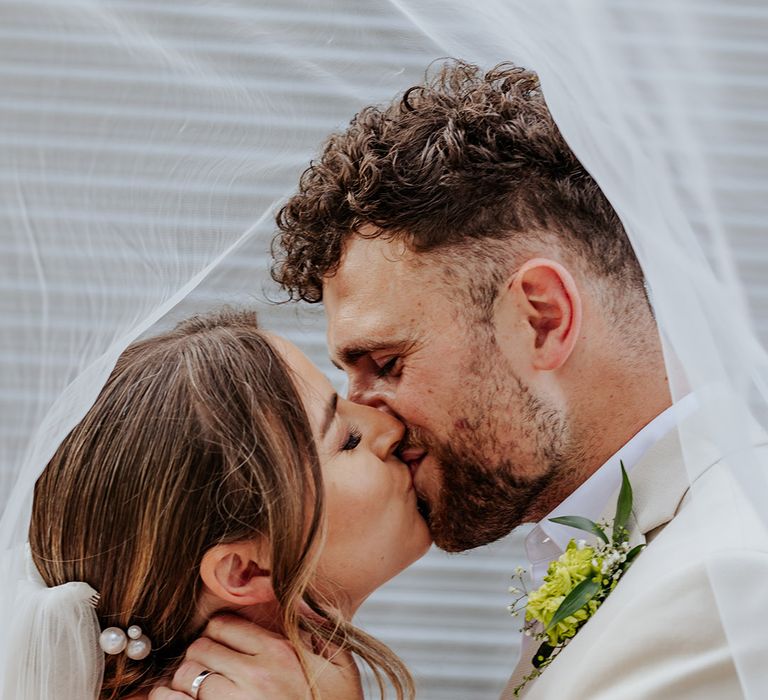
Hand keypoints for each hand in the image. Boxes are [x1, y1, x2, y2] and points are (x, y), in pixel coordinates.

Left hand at [148, 614, 362, 699]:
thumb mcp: (340, 664)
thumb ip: (319, 627)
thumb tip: (300, 598)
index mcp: (279, 653)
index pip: (224, 625)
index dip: (218, 631)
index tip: (223, 642)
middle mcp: (255, 676)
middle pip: (201, 647)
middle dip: (200, 654)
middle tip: (208, 664)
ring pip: (187, 676)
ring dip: (185, 679)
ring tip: (195, 685)